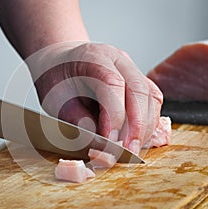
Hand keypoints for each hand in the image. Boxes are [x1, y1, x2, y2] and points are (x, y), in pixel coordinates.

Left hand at [28, 42, 162, 151]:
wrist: (62, 65)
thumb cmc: (57, 80)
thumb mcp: (56, 99)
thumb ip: (77, 119)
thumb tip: (100, 144)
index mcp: (94, 56)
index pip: (113, 84)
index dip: (114, 116)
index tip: (110, 143)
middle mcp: (118, 59)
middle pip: (140, 90)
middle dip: (137, 126)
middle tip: (129, 152)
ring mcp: (131, 69)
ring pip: (151, 97)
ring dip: (146, 127)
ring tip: (134, 149)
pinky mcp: (138, 82)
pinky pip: (152, 101)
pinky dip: (148, 122)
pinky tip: (138, 137)